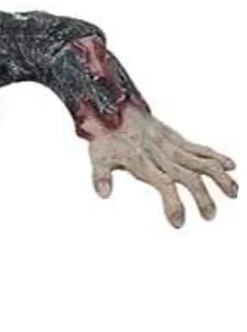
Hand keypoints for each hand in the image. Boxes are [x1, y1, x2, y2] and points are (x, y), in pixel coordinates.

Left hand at [85, 104, 237, 227]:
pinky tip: (231, 167)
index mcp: (143, 162)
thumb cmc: (106, 137)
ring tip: (233, 194)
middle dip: (202, 197)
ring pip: (201, 161)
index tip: (178, 222)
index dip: (173, 204)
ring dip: (219, 177)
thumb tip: (103, 194)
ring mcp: (171, 146)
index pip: (163, 184)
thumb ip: (100, 177)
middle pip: (188, 176)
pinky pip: (200, 147)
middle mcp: (161, 154)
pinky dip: (216, 156)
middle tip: (209, 216)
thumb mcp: (98, 157)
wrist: (113, 108)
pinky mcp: (177, 139)